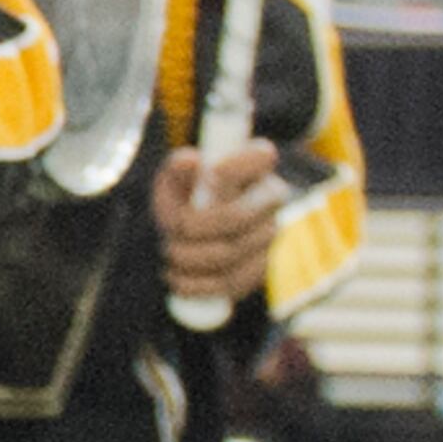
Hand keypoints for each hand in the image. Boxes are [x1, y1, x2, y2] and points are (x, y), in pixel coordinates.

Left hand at [154, 140, 283, 306]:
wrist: (192, 232)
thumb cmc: (184, 196)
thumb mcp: (176, 177)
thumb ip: (178, 167)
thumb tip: (189, 160)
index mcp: (256, 164)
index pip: (261, 156)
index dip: (232, 169)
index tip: (206, 176)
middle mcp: (272, 197)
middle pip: (236, 217)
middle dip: (191, 229)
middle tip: (170, 232)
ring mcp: (271, 234)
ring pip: (231, 254)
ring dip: (189, 258)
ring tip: (170, 254)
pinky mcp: (263, 268)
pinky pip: (233, 283)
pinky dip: (197, 285)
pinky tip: (178, 279)